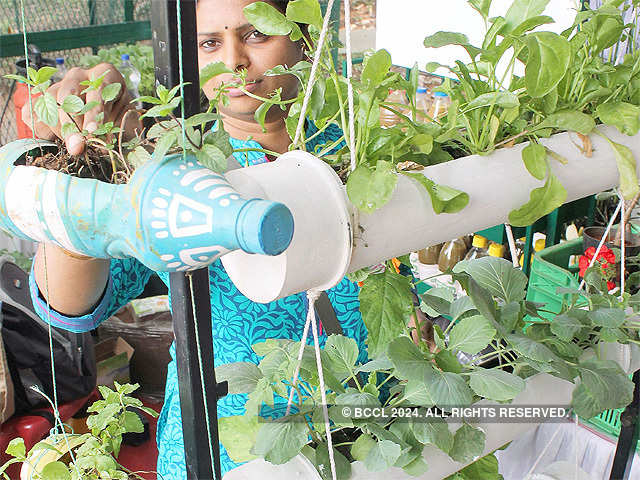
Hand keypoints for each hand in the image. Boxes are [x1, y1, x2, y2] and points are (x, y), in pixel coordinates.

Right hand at [21, 63, 141, 154]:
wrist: (108, 119)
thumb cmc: (120, 119)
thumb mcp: (127, 124)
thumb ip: (118, 132)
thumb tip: (102, 146)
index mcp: (103, 75)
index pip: (97, 90)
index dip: (94, 113)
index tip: (92, 132)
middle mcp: (78, 77)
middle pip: (67, 96)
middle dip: (72, 124)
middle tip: (77, 147)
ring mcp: (57, 86)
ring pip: (49, 106)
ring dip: (60, 131)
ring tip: (75, 147)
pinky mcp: (41, 101)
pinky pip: (32, 115)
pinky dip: (42, 131)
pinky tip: (57, 140)